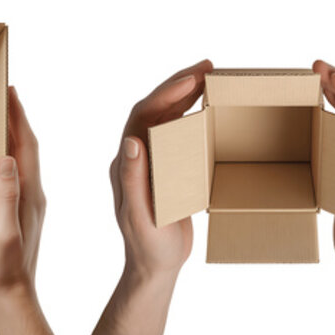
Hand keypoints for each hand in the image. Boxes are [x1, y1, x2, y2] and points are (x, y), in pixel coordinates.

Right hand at [0, 87, 56, 334]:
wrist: (8, 294)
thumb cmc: (4, 268)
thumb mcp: (3, 232)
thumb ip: (6, 196)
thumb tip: (6, 158)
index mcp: (30, 192)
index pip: (27, 145)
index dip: (19, 116)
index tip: (10, 90)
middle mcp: (29, 193)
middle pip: (23, 146)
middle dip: (14, 118)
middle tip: (0, 93)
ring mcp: (18, 203)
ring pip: (14, 159)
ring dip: (6, 135)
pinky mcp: (6, 213)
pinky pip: (4, 175)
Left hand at [92, 60, 211, 334]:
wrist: (153, 267)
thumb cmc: (148, 246)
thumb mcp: (140, 215)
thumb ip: (132, 179)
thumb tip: (130, 141)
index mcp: (125, 163)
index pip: (142, 115)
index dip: (165, 92)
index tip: (193, 77)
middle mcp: (134, 157)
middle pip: (153, 109)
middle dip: (178, 85)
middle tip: (207, 67)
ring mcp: (149, 162)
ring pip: (165, 119)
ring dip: (184, 96)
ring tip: (209, 79)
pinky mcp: (165, 170)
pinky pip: (176, 135)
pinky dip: (191, 117)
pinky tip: (209, 111)